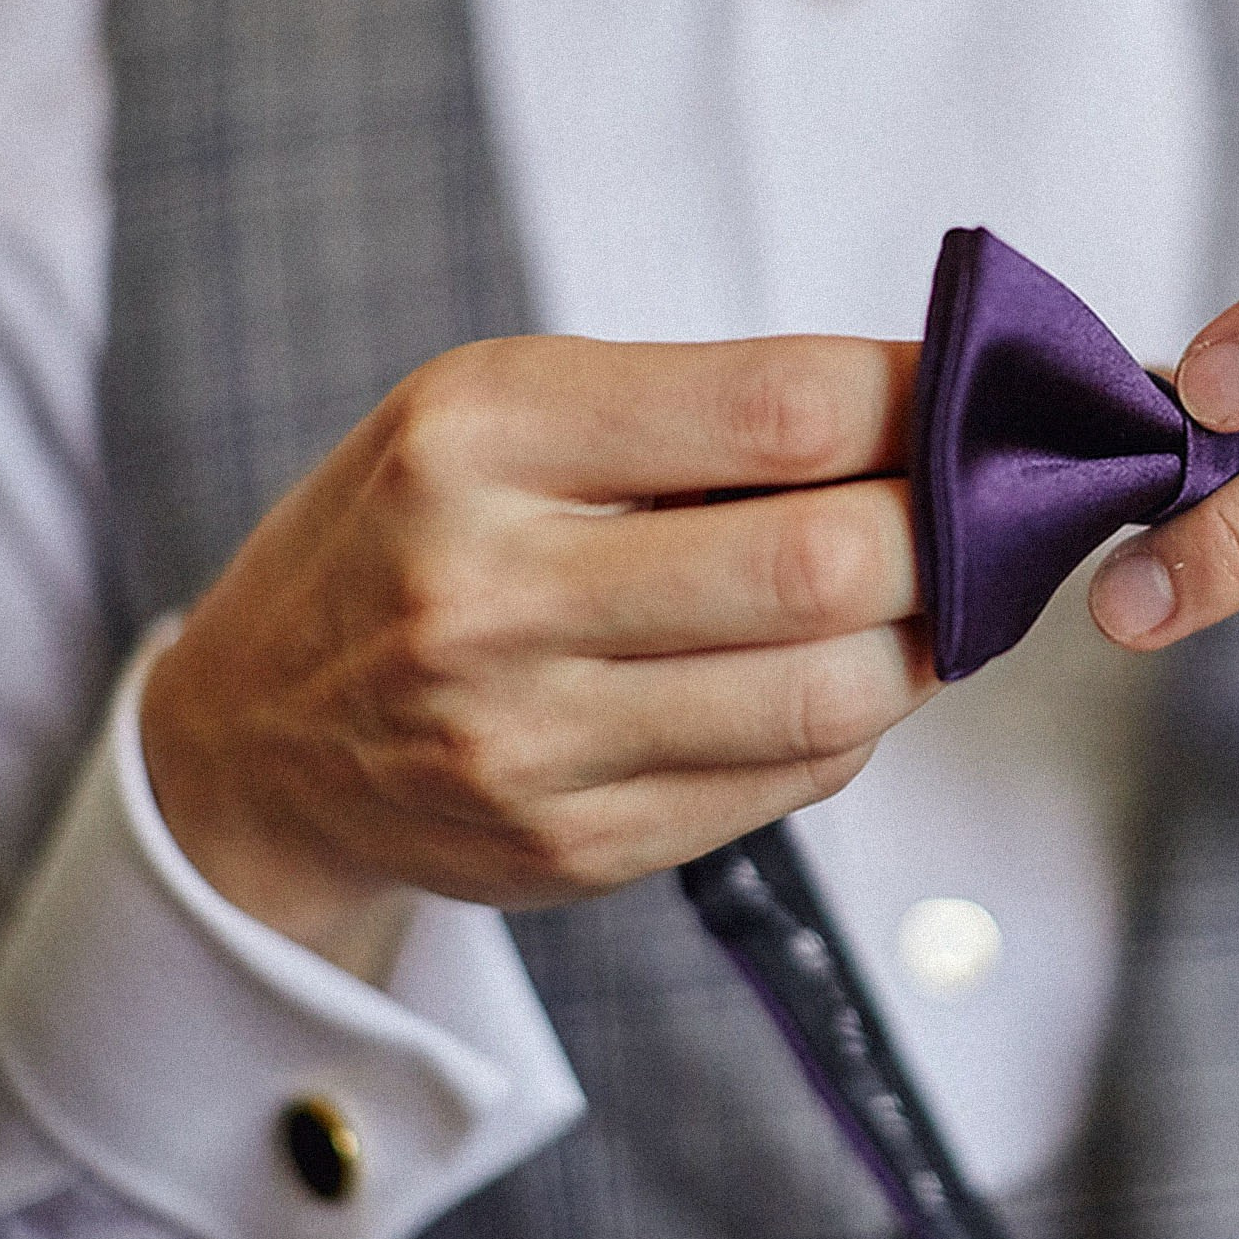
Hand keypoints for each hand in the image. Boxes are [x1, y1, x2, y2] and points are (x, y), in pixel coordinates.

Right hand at [140, 335, 933, 975]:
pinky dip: (859, 718)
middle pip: (823, 560)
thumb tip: (931, 411)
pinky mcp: (576, 846)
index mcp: (478, 437)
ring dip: (926, 639)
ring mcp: (529, 740)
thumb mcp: (505, 414)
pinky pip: (795, 782)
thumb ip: (700, 409)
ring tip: (930, 592)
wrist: (261, 731)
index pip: (777, 408)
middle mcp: (489, 592)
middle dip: (946, 529)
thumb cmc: (418, 532)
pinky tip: (847, 668)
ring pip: (833, 692)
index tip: (971, 393)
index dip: (918, 399)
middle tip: (977, 504)